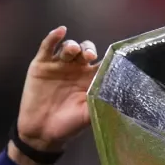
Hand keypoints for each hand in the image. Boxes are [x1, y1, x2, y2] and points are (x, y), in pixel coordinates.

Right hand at [14, 26, 99, 160]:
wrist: (42, 132)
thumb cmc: (69, 125)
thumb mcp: (89, 115)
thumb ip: (102, 102)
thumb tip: (123, 98)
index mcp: (89, 80)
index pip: (100, 63)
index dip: (106, 58)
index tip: (112, 57)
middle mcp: (75, 70)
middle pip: (85, 50)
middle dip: (88, 49)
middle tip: (90, 56)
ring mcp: (58, 65)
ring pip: (68, 47)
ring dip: (72, 46)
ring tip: (74, 51)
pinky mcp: (42, 64)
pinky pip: (47, 46)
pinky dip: (53, 37)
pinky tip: (60, 32)